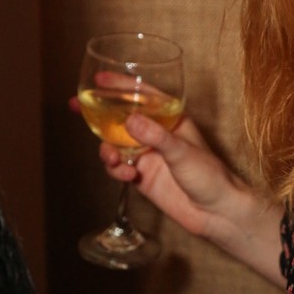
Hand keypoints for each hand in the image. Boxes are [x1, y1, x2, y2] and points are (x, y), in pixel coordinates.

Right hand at [71, 96, 284, 281]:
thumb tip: (129, 120)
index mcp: (172, 119)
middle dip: (99, 114)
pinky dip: (115, 169)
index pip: (143, 95)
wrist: (217, 214)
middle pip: (121, 118)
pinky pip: (118, 167)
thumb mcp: (182, 152)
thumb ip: (155, 136)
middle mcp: (157, 134)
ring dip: (106, 148)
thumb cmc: (211, 176)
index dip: (121, 86)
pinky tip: (126, 176)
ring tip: (113, 157)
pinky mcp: (142, 176)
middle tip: (76, 107)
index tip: (99, 79)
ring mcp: (148, 155)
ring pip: (115, 144)